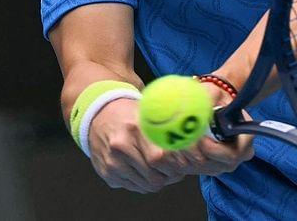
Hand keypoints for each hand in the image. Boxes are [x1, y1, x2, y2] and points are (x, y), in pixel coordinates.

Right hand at [85, 84, 253, 193]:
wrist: (97, 114)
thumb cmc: (130, 111)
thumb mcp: (149, 109)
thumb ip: (170, 124)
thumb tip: (198, 139)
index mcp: (134, 128)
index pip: (162, 156)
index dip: (179, 162)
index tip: (188, 160)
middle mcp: (121, 146)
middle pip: (156, 174)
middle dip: (172, 173)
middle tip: (179, 166)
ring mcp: (112, 163)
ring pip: (147, 184)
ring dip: (161, 179)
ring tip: (162, 166)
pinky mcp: (107, 174)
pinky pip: (135, 187)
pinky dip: (145, 181)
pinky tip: (146, 168)